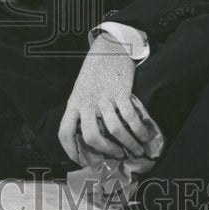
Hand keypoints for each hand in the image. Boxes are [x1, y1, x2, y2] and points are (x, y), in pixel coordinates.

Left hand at [58, 34, 156, 164]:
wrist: (109, 47)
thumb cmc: (95, 71)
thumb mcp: (81, 90)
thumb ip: (84, 110)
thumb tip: (93, 139)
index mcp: (74, 103)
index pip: (64, 132)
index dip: (71, 151)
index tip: (82, 162)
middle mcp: (86, 102)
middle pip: (92, 136)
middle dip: (106, 151)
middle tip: (117, 156)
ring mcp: (104, 97)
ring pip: (115, 129)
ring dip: (128, 144)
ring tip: (137, 150)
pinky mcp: (121, 92)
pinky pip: (130, 117)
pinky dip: (138, 130)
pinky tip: (144, 136)